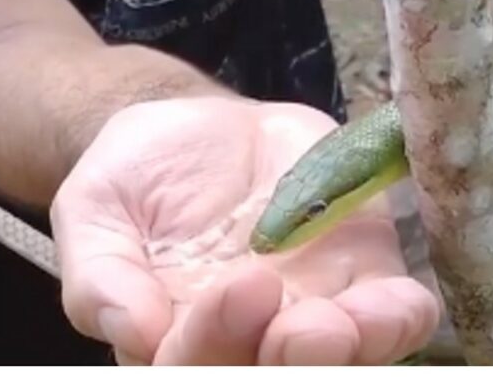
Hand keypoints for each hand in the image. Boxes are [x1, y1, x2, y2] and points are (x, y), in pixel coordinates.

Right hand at [50, 96, 438, 364]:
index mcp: (176, 341)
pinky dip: (399, 317)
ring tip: (354, 321)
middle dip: (294, 365)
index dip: (213, 341)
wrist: (192, 130)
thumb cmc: (133, 179)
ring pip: (343, 360)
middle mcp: (247, 341)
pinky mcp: (358, 272)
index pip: (193, 368)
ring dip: (355, 349)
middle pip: (274, 378)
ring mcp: (309, 310)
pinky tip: (399, 304)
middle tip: (306, 328)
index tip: (238, 285)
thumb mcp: (93, 213)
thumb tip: (137, 333)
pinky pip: (391, 312)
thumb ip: (100, 276)